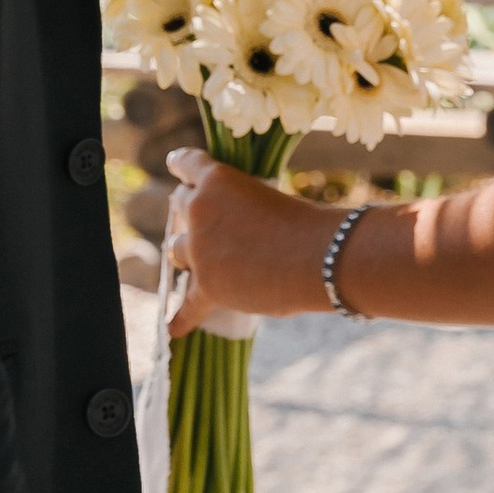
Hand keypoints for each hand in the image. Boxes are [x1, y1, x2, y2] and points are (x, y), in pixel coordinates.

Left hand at [166, 145, 339, 331]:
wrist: (321, 257)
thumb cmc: (308, 224)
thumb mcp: (270, 199)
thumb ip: (243, 210)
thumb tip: (233, 238)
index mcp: (218, 179)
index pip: (186, 164)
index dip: (180, 166)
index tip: (175, 167)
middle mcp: (200, 209)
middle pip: (180, 207)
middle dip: (189, 213)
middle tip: (202, 223)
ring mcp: (199, 249)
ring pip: (176, 250)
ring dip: (187, 255)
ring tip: (199, 262)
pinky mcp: (207, 286)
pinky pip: (187, 305)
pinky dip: (180, 318)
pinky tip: (172, 329)